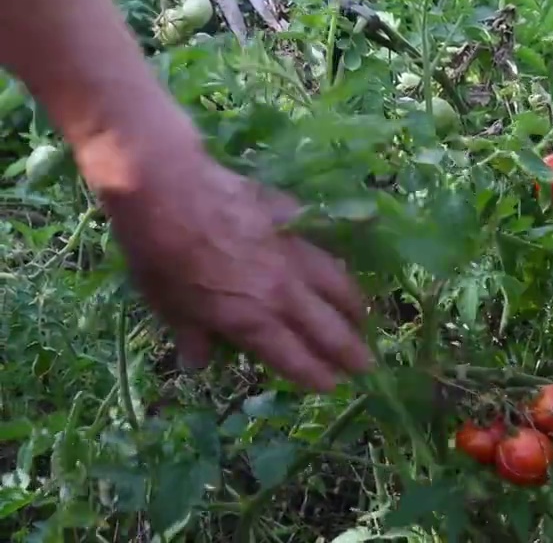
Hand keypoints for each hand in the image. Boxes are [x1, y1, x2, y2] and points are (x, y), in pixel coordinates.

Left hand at [103, 152, 372, 391]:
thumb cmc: (160, 254)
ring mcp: (294, 254)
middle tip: (367, 366)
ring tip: (365, 319)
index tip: (333, 386)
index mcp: (252, 320)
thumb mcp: (167, 306)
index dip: (317, 376)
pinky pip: (326, 247)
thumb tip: (198, 363)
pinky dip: (339, 262)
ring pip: (338, 286)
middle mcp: (283, 292)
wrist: (169, 190)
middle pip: (328, 328)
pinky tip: (344, 265)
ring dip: (355, 309)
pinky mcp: (295, 221)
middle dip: (350, 351)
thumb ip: (192, 336)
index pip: (295, 357)